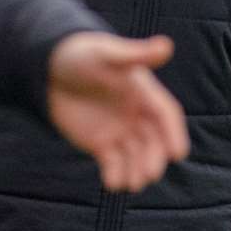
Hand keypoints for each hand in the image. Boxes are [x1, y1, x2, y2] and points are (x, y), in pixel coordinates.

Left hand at [46, 32, 188, 192]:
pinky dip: (115, 174)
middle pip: (153, 140)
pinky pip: (113, 163)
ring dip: (137, 170)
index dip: (174, 133)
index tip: (178, 154)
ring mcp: (119, 130)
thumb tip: (167, 45)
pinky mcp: (100, 144)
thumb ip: (136, 54)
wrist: (52, 68)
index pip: (165, 115)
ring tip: (132, 184)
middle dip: (154, 158)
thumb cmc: (83, 54)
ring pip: (135, 156)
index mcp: (143, 92)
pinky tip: (112, 184)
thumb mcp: (107, 53)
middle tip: (150, 174)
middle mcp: (136, 114)